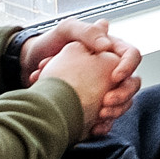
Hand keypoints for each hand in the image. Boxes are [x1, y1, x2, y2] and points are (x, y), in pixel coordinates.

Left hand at [23, 19, 141, 131]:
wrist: (27, 65)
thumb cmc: (47, 43)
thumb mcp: (66, 30)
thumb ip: (88, 32)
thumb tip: (106, 44)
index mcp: (109, 48)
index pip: (132, 56)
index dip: (128, 67)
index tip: (114, 77)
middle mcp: (109, 69)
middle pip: (132, 82)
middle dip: (123, 95)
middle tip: (106, 103)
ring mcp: (103, 88)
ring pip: (124, 102)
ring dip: (115, 111)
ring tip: (98, 115)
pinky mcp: (94, 105)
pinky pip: (108, 118)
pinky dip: (103, 125)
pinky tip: (93, 128)